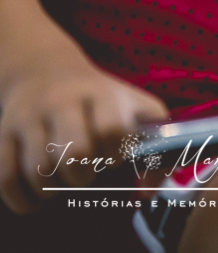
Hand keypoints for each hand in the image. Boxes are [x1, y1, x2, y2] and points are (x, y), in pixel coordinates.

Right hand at [0, 48, 167, 212]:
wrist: (44, 66)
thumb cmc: (96, 96)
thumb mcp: (130, 103)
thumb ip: (155, 140)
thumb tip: (149, 191)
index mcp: (100, 93)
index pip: (112, 127)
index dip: (116, 151)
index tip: (113, 154)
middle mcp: (62, 101)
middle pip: (75, 152)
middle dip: (83, 174)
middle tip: (84, 172)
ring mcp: (30, 116)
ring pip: (38, 169)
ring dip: (52, 189)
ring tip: (61, 181)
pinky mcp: (4, 132)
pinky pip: (7, 178)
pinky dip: (23, 199)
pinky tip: (36, 197)